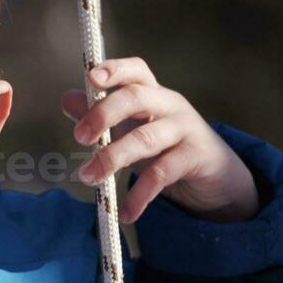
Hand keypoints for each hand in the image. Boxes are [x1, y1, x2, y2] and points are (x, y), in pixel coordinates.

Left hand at [62, 57, 259, 223]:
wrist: (214, 172)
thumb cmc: (163, 144)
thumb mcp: (131, 127)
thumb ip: (99, 114)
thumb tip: (68, 98)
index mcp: (150, 92)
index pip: (135, 70)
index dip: (114, 69)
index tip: (92, 78)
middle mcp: (168, 104)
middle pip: (135, 98)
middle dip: (103, 114)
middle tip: (79, 137)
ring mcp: (185, 129)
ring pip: (145, 139)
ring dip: (112, 158)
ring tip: (88, 178)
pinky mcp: (195, 157)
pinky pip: (161, 175)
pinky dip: (139, 196)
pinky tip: (124, 213)